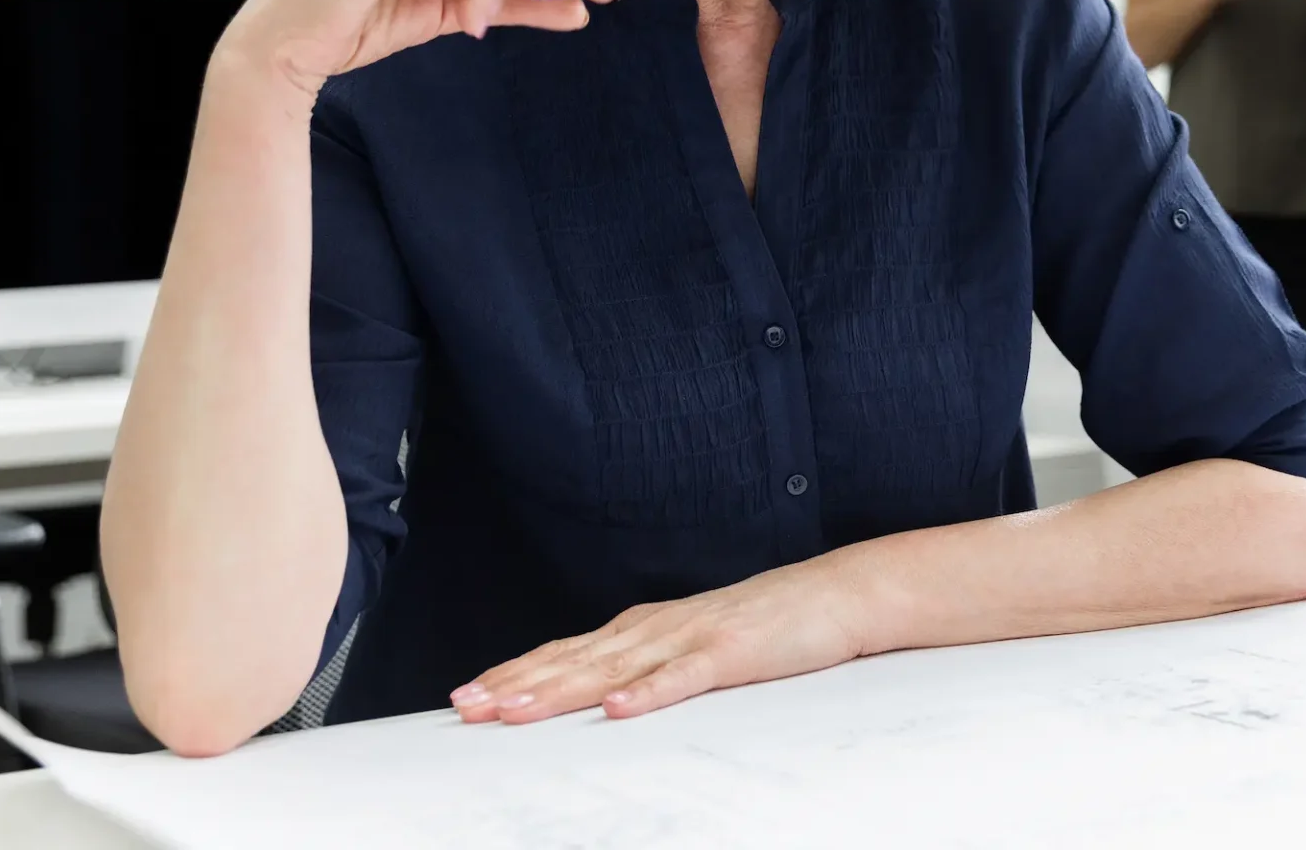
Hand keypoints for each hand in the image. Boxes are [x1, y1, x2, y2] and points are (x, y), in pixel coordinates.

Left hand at [451, 554, 874, 723]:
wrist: (838, 594)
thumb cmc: (768, 623)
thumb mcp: (695, 645)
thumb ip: (648, 665)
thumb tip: (597, 696)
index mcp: (647, 627)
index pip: (567, 652)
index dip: (515, 673)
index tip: (467, 695)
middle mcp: (659, 627)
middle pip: (575, 660)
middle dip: (517, 685)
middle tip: (466, 707)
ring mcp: (694, 636)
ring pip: (615, 667)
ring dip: (561, 690)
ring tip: (515, 711)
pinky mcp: (733, 651)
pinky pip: (685, 676)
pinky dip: (649, 692)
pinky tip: (617, 708)